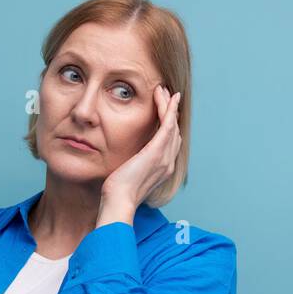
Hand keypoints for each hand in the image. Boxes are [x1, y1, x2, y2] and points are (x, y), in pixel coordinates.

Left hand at [99, 84, 181, 214]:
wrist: (119, 202)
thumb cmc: (117, 194)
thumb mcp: (126, 175)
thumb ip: (131, 165)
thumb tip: (125, 160)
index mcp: (162, 170)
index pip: (170, 142)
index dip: (169, 124)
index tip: (163, 110)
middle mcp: (168, 163)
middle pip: (175, 131)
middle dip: (171, 111)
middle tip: (166, 95)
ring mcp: (165, 157)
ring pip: (172, 124)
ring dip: (169, 105)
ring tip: (164, 91)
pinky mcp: (157, 151)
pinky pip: (167, 124)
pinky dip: (168, 108)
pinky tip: (166, 96)